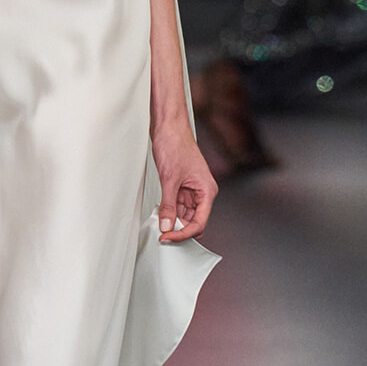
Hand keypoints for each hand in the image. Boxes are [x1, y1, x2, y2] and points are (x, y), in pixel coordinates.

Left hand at [152, 115, 217, 243]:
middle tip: (162, 236)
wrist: (168, 127)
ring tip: (159, 225)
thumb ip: (168, 205)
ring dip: (173, 221)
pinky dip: (169, 211)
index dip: (184, 233)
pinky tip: (160, 214)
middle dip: (179, 229)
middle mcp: (202, 192)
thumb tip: (166, 226)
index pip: (199, 222)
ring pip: (184, 214)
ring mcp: (191, 189)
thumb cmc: (175, 145)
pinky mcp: (181, 186)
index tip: (168, 238)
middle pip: (193, 221)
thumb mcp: (169, 179)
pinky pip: (177, 205)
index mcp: (207, 191)